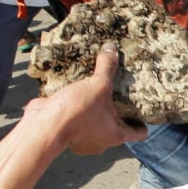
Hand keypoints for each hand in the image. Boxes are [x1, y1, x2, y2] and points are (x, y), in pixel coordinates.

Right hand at [32, 45, 146, 154]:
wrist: (42, 126)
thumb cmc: (76, 112)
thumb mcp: (98, 86)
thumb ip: (107, 67)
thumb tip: (112, 48)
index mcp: (117, 135)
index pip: (139, 132)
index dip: (144, 121)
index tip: (145, 107)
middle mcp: (102, 140)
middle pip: (117, 125)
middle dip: (119, 108)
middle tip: (122, 90)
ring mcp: (84, 138)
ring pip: (96, 120)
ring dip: (97, 107)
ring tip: (98, 86)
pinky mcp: (68, 129)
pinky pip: (78, 116)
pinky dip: (79, 107)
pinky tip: (78, 89)